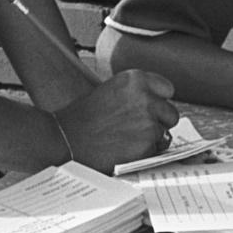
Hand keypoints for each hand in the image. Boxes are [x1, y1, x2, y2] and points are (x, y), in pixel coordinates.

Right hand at [53, 70, 177, 172]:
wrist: (62, 140)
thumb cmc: (82, 119)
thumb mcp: (110, 92)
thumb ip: (136, 94)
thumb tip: (160, 105)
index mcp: (135, 79)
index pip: (167, 89)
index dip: (159, 102)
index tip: (150, 110)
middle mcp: (145, 96)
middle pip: (171, 113)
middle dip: (158, 123)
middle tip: (135, 130)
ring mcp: (148, 120)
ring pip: (165, 133)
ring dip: (151, 139)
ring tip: (125, 140)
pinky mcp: (147, 143)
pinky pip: (156, 150)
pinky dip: (144, 153)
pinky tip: (124, 151)